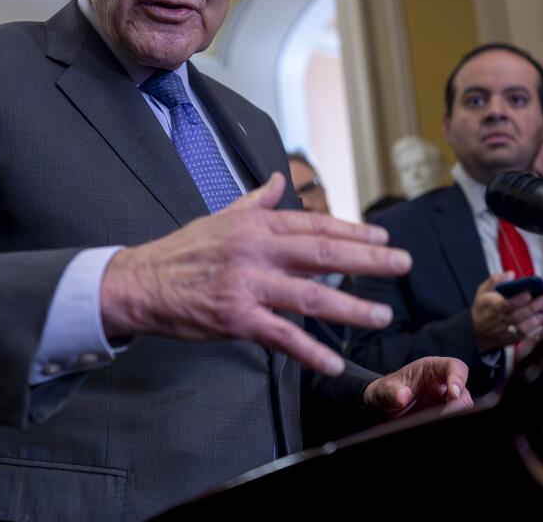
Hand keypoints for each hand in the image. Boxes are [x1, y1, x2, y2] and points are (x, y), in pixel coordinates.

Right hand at [99, 173, 410, 375]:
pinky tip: (334, 363)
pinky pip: (281, 337)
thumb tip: (279, 179)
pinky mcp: (237, 319)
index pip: (315, 226)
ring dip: (351, 308)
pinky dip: (310, 352)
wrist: (140, 282)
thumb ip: (255, 201)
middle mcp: (256, 251)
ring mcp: (248, 286)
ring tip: (382, 315)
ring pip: (310, 297)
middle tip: (402, 264)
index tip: (382, 237)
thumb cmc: (182, 251)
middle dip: (369, 261)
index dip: (353, 232)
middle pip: (324, 256)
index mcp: (256, 226)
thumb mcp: (220, 217)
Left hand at [363, 357, 472, 417]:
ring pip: (462, 408)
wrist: (384, 407)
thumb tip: (402, 396)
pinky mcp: (444, 414)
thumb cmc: (387, 391)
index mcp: (432, 368)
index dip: (458, 377)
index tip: (454, 393)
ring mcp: (446, 401)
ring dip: (455, 414)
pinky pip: (454, 418)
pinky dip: (450, 421)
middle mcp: (443, 384)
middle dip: (459, 404)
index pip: (454, 366)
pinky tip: (438, 424)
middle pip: (464, 391)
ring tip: (440, 420)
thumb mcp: (384, 389)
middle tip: (446, 414)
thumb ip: (391, 391)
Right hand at [470, 272, 542, 350]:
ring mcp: (506, 331)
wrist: (477, 332)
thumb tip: (511, 274)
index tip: (528, 294)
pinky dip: (535, 329)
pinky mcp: (512, 339)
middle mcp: (499, 320)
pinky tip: (542, 320)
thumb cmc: (483, 308)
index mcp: (491, 306)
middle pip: (518, 316)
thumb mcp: (482, 291)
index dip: (517, 301)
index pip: (505, 305)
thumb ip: (495, 281)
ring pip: (524, 328)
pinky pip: (526, 336)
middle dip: (534, 307)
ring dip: (537, 319)